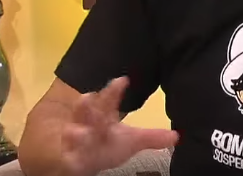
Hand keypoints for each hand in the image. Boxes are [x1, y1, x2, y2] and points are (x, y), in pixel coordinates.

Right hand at [60, 76, 177, 175]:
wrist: (78, 162)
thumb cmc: (105, 147)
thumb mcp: (130, 142)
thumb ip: (152, 137)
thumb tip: (177, 136)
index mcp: (103, 116)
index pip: (108, 100)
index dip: (114, 90)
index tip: (123, 80)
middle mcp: (87, 124)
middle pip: (87, 112)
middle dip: (88, 106)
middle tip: (89, 97)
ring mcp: (74, 139)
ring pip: (72, 132)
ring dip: (75, 132)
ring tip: (79, 133)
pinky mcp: (66, 156)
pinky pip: (65, 156)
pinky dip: (66, 156)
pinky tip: (69, 156)